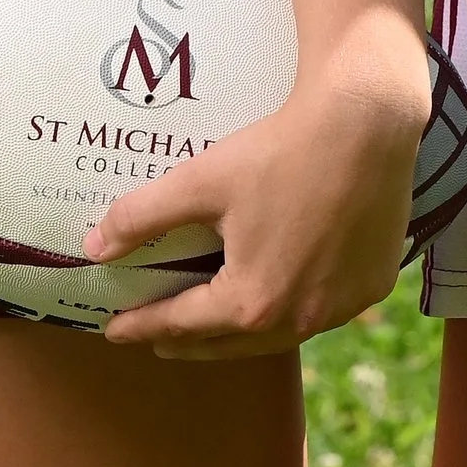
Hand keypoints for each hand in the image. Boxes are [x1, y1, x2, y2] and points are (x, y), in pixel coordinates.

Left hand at [89, 15, 430, 357]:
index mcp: (252, 302)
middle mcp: (300, 319)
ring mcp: (342, 307)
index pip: (183, 323)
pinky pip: (322, 311)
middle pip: (231, 343)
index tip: (116, 329)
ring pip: (280, 334)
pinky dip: (293, 309)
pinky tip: (282, 292)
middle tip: (157, 336)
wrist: (367, 123)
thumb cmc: (281, 150)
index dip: (143, 325)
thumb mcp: (202, 180)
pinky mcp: (373, 286)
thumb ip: (142, 216)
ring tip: (217, 321)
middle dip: (188, 341)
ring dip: (242, 331)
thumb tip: (94, 246)